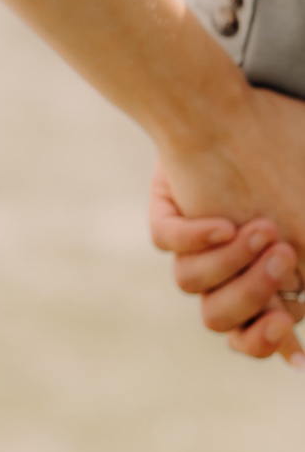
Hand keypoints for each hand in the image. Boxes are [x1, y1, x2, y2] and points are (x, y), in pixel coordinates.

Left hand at [149, 162, 304, 367]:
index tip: (284, 320)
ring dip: (230, 261)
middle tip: (282, 255)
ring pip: (190, 281)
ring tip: (262, 227)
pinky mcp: (167, 213)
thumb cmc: (286, 159)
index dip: (268, 340)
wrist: (232, 110)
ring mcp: (191, 244)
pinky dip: (195, 235)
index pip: (254, 334)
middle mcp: (220, 270)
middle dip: (253, 293)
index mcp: (256, 280)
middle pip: (218, 318)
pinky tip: (223, 223)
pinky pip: (165, 238)